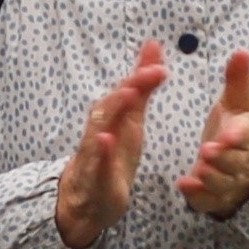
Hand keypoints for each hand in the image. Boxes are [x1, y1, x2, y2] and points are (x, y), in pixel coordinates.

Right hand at [52, 44, 162, 248]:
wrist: (88, 199)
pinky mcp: (96, 178)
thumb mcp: (132, 120)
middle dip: (130, 87)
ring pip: (101, 127)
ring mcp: (95, 153)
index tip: (160, 62)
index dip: (142, 76)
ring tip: (130, 93)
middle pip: (113, 103)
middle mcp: (101, 129)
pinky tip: (106, 139)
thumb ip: (142, 88)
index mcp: (113, 117)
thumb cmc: (111, 155)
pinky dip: (100, 151)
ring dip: (113, 110)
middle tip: (150, 71)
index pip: (127, 91)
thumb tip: (153, 49)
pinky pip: (97, 163)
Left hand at [176, 51, 248, 219]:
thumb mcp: (237, 105)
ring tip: (198, 170)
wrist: (243, 170)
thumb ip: (237, 80)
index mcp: (245, 137)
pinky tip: (184, 186)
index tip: (226, 135)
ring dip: (211, 177)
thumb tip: (242, 51)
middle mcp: (240, 162)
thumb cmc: (235, 131)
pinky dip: (198, 196)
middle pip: (233, 162)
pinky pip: (208, 200)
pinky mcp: (214, 198)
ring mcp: (228, 183)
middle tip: (207, 152)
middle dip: (222, 158)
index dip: (236, 137)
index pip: (244, 137)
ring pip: (222, 183)